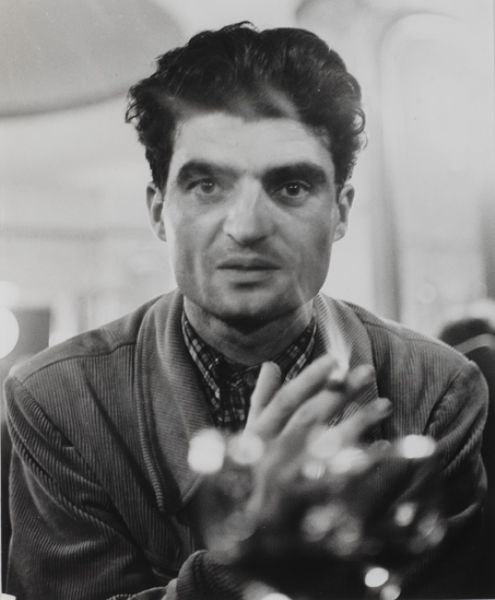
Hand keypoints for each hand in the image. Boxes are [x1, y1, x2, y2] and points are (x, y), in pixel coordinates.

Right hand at [242, 355, 391, 525]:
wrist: (247, 532)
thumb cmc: (249, 475)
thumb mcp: (250, 436)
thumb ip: (261, 400)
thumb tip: (270, 364)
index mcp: (258, 435)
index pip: (285, 401)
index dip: (310, 379)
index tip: (334, 360)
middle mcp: (272, 455)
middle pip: (310, 417)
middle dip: (340, 392)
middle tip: (367, 372)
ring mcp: (290, 481)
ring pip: (328, 445)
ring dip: (358, 422)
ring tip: (385, 404)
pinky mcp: (308, 505)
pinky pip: (341, 480)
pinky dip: (361, 462)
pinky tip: (383, 448)